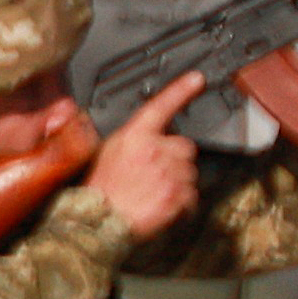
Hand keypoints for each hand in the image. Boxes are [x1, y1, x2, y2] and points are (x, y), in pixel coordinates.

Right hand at [90, 74, 210, 237]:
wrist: (100, 218)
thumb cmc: (101, 187)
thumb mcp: (109, 149)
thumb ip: (133, 136)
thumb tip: (148, 133)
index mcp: (136, 135)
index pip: (162, 105)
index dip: (181, 90)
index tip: (197, 79)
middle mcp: (155, 150)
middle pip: (184, 146)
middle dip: (175, 157)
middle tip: (156, 171)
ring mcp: (168, 174)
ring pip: (189, 171)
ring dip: (178, 179)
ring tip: (155, 189)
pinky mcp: (177, 196)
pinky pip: (191, 194)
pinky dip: (181, 200)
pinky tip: (161, 201)